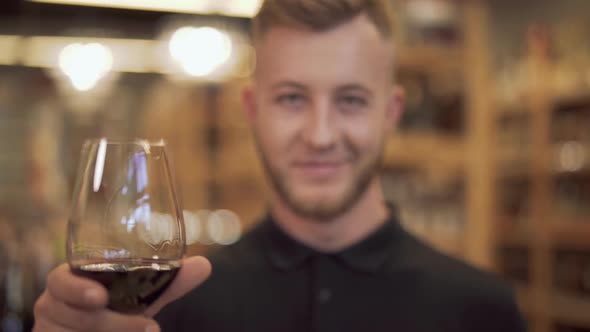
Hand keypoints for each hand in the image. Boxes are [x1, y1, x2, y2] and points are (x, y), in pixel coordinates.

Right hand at [33, 256, 210, 331]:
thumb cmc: (116, 311)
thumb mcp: (140, 298)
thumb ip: (168, 283)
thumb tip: (204, 265)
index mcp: (68, 282)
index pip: (59, 280)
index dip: (75, 288)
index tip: (100, 297)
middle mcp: (51, 306)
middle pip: (73, 315)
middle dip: (111, 324)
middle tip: (148, 327)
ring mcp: (49, 330)